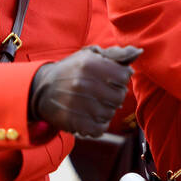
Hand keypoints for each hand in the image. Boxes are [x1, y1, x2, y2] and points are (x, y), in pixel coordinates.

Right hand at [28, 45, 142, 136]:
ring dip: (106, 110)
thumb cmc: (71, 70)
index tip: (111, 79)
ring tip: (95, 104)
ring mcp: (78, 104)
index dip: (120, 78)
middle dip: (114, 95)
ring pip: (110, 113)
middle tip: (103, 93)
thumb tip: (138, 52)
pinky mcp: (74, 122)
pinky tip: (91, 116)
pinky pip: (100, 129)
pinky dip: (99, 125)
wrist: (42, 89)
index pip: (124, 76)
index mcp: (89, 64)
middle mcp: (83, 83)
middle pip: (119, 96)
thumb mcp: (89, 56)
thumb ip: (116, 55)